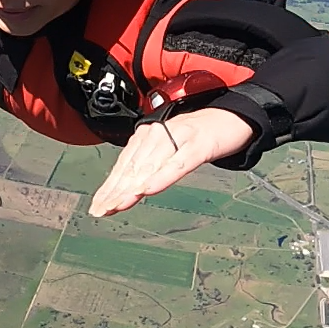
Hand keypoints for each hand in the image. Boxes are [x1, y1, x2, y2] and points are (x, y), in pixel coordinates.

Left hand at [88, 108, 256, 216]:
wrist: (230, 116)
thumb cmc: (197, 135)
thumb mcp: (169, 150)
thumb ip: (151, 165)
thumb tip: (129, 190)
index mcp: (148, 135)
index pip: (124, 165)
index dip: (110, 186)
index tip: (98, 206)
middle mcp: (158, 134)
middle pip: (132, 168)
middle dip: (115, 191)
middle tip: (101, 210)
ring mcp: (178, 138)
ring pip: (149, 167)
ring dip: (131, 188)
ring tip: (117, 204)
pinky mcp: (198, 145)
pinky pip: (177, 164)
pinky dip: (161, 177)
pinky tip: (148, 189)